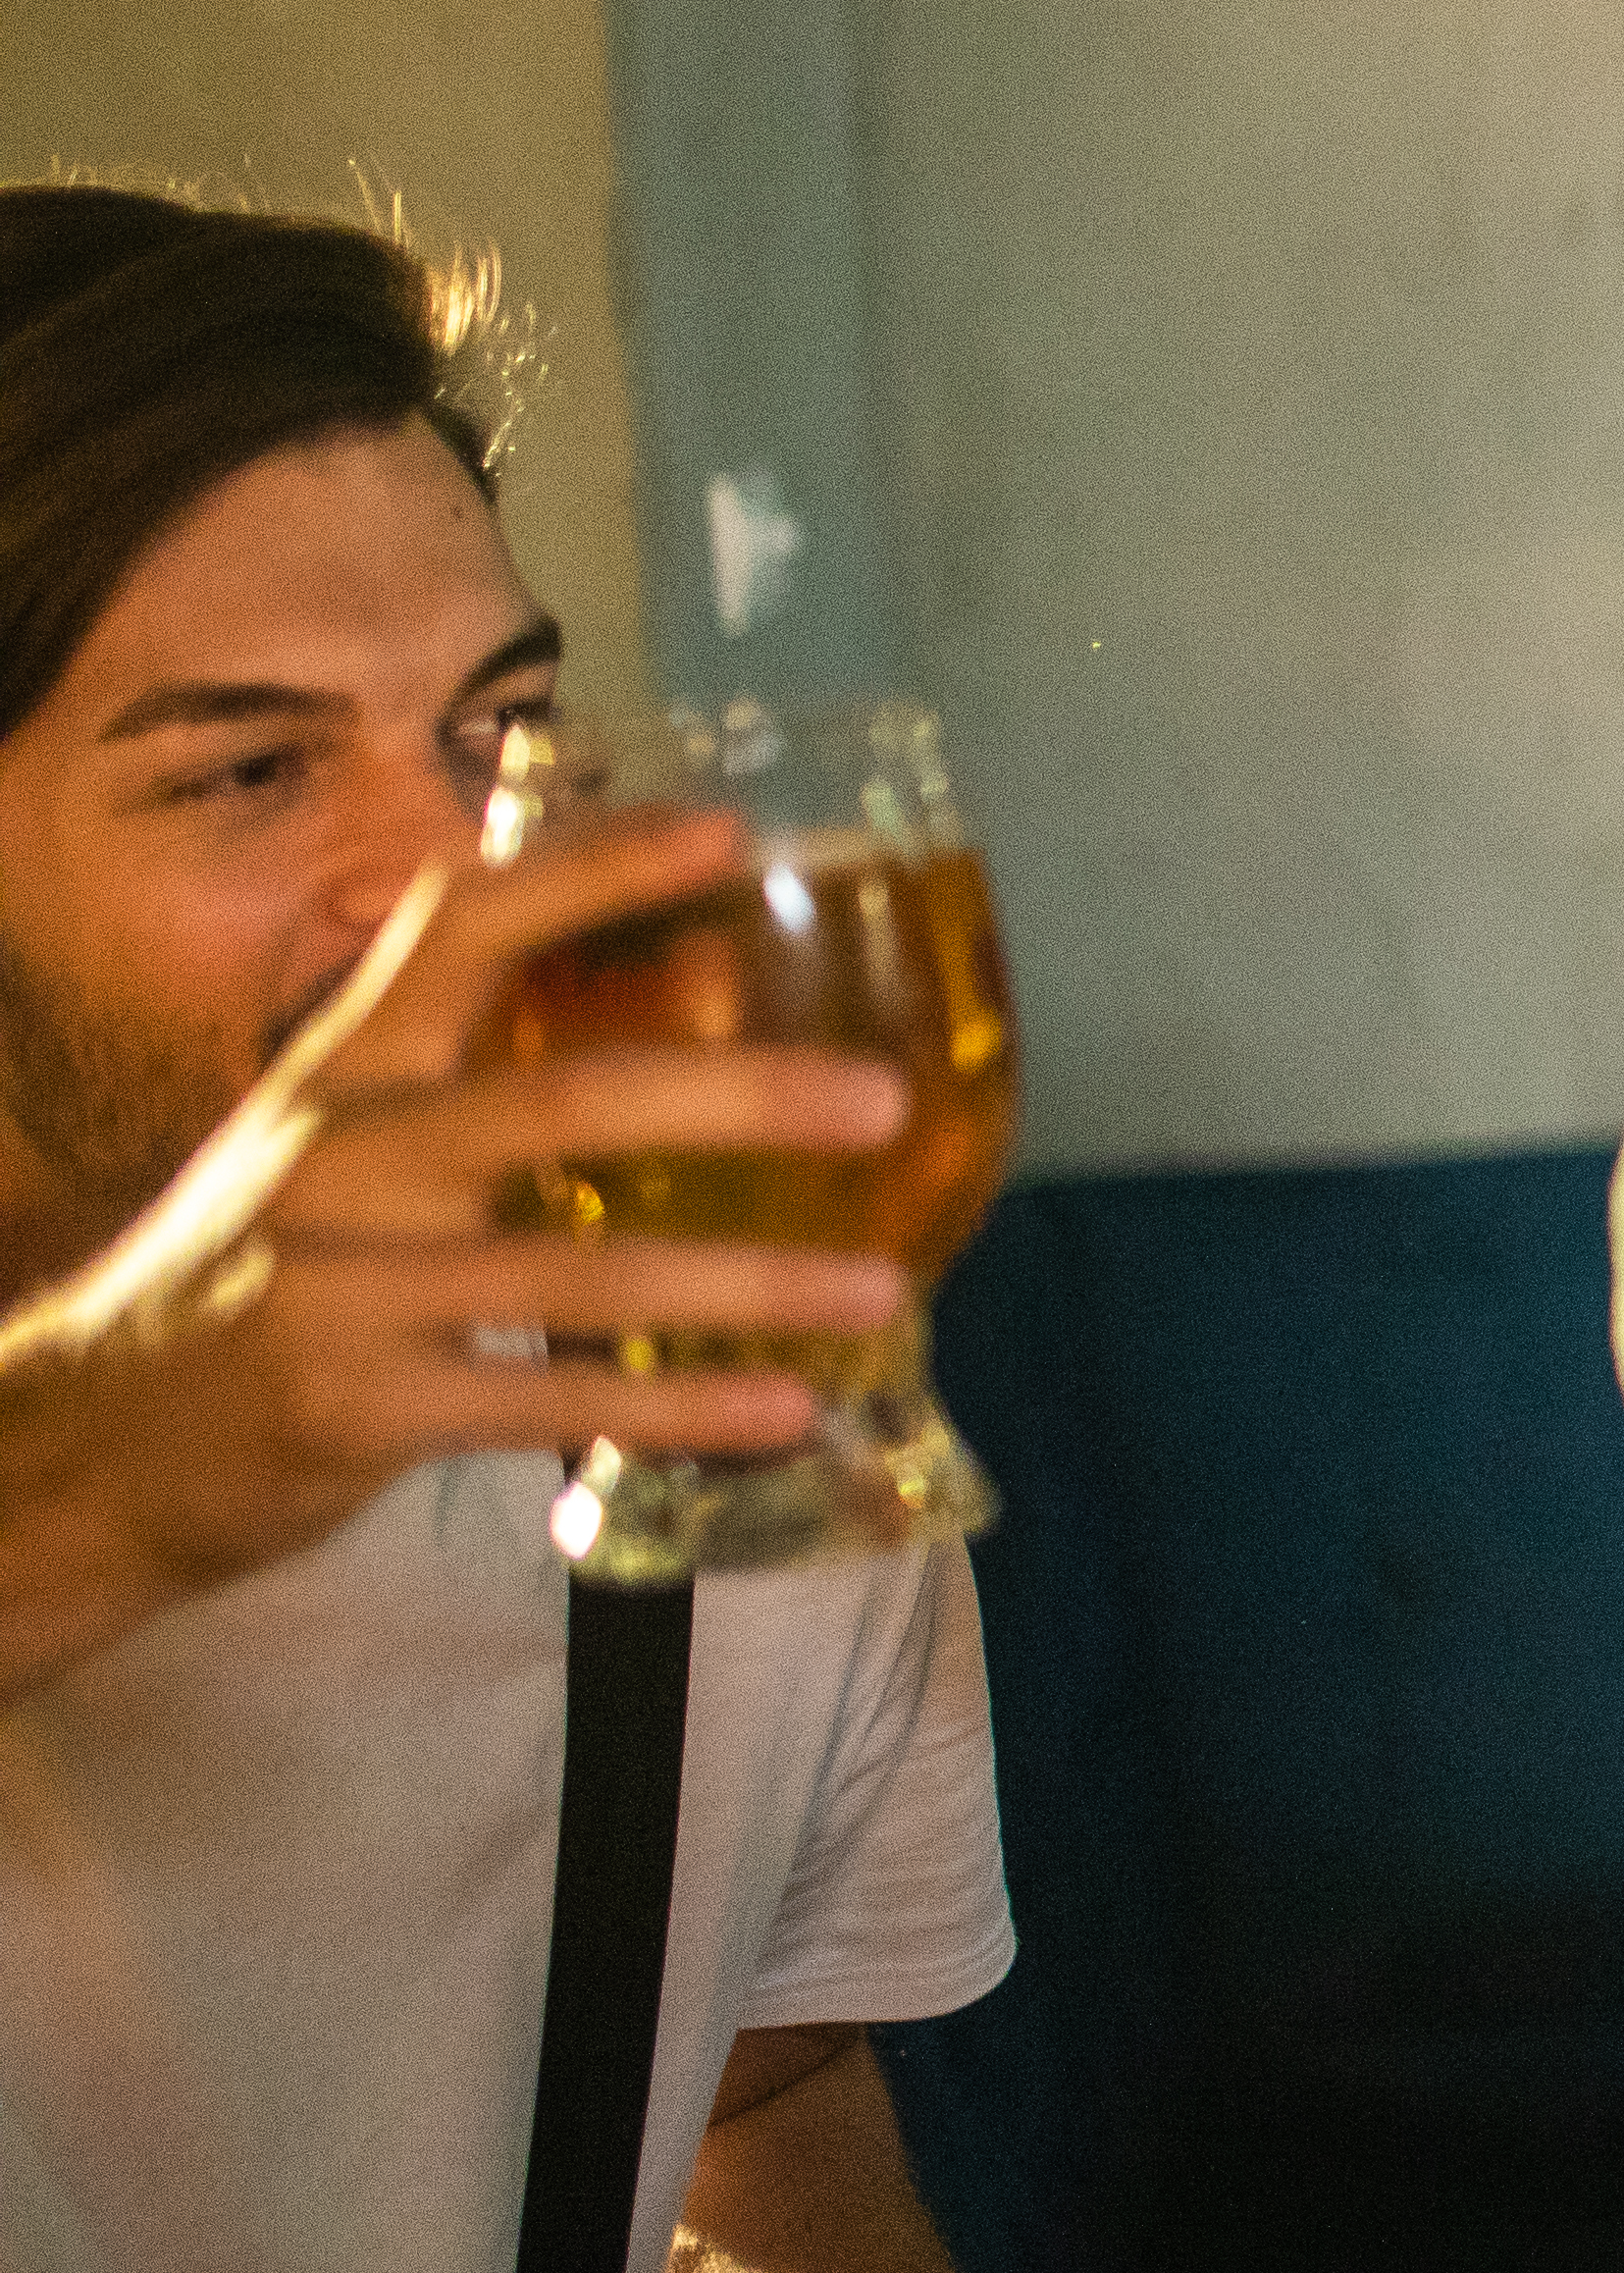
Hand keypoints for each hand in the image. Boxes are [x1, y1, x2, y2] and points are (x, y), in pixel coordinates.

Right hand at [0, 815, 906, 1685]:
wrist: (90, 1438)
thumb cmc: (259, 1273)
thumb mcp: (340, 1150)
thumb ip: (472, 1084)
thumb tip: (684, 1005)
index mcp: (343, 1072)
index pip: (462, 929)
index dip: (592, 872)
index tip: (727, 834)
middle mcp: (337, 1160)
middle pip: (559, 1105)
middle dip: (736, 1095)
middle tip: (885, 1100)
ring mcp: (336, 1286)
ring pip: (574, 1275)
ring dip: (745, 1283)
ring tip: (885, 1290)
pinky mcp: (348, 1406)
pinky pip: (543, 1401)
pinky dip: (675, 1406)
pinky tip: (788, 1407)